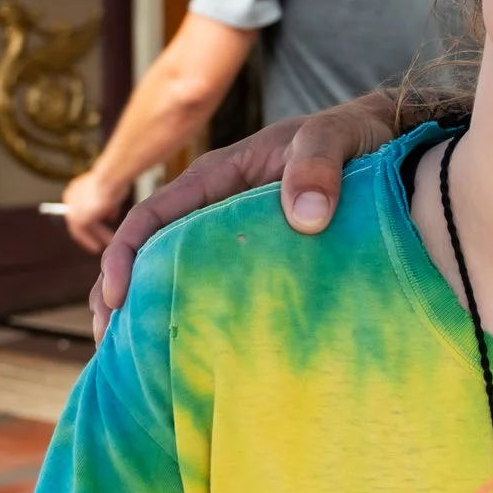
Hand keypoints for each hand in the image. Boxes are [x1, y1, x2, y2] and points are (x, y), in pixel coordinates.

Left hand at [59, 170, 128, 254]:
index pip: (85, 205)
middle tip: (106, 237)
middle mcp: (71, 198)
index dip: (98, 213)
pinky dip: (91, 240)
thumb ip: (108, 202)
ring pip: (84, 226)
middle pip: (84, 217)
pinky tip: (101, 245)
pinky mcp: (76, 219)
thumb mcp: (113, 190)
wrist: (110, 178)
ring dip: (97, 235)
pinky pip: (83, 233)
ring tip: (107, 243)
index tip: (108, 220)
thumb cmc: (115, 178)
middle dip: (97, 227)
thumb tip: (111, 213)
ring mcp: (72, 209)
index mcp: (77, 189)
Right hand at [88, 92, 395, 339]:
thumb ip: (318, 167)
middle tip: (110, 346)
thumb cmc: (352, 133)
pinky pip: (212, 279)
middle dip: (119, 295)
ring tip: (135, 358)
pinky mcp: (254, 250)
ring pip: (172, 270)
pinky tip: (191, 347)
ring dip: (149, 308)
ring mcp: (230, 228)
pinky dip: (192, 308)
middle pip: (147, 250)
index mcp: (215, 175)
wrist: (381, 137)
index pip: (150, 216)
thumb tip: (305, 219)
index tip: (117, 300)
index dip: (124, 256)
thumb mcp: (335, 139)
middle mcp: (212, 204)